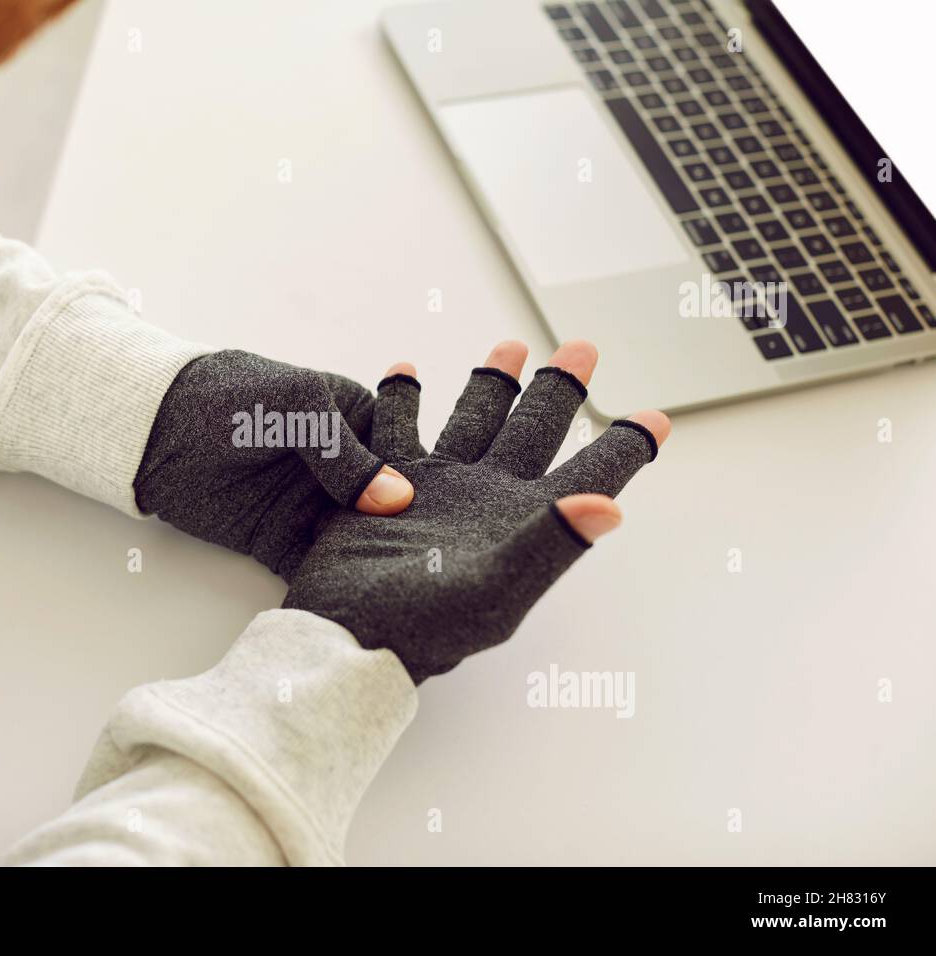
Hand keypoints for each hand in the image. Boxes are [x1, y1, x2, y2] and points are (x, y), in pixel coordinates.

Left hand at [134, 350, 415, 577]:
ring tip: (400, 593)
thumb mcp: (298, 408)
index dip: (426, 489)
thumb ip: (345, 454)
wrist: (156, 427)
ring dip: (370, 563)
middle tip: (433, 570)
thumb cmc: (231, 396)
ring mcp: (313, 509)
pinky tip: (352, 599)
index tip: (451, 520)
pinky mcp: (282, 542)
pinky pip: (314, 565)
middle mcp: (343, 473)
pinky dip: (330, 582)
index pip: (405, 461)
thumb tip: (398, 497)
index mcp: (359, 425)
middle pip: (384, 511)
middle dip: (403, 537)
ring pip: (354, 542)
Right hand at [283, 340, 669, 683]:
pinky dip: (401, 399)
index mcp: (525, 522)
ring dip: (492, 382)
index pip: (590, 475)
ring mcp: (439, 487)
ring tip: (509, 346)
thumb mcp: (493, 591)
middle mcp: (488, 498)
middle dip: (559, 388)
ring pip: (474, 419)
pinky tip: (405, 370)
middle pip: (534, 429)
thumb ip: (549, 544)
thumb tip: (611, 507)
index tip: (657, 419)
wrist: (347, 636)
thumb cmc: (423, 628)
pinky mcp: (386, 483)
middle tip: (583, 347)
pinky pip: (398, 429)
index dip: (624, 448)